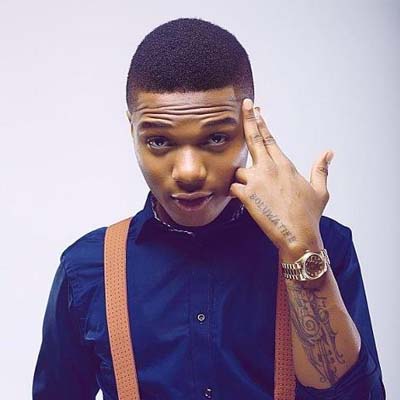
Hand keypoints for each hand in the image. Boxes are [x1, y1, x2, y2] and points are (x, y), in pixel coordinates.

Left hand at [229, 98, 333, 257]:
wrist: (298, 236)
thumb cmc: (309, 215)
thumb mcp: (320, 190)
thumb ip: (321, 169)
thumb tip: (329, 152)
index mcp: (285, 165)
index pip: (270, 139)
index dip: (261, 123)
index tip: (256, 110)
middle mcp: (269, 168)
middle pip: (254, 139)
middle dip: (248, 120)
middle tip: (244, 105)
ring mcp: (257, 181)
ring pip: (239, 170)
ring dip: (243, 179)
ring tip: (257, 196)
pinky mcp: (247, 195)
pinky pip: (233, 188)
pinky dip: (236, 193)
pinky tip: (246, 201)